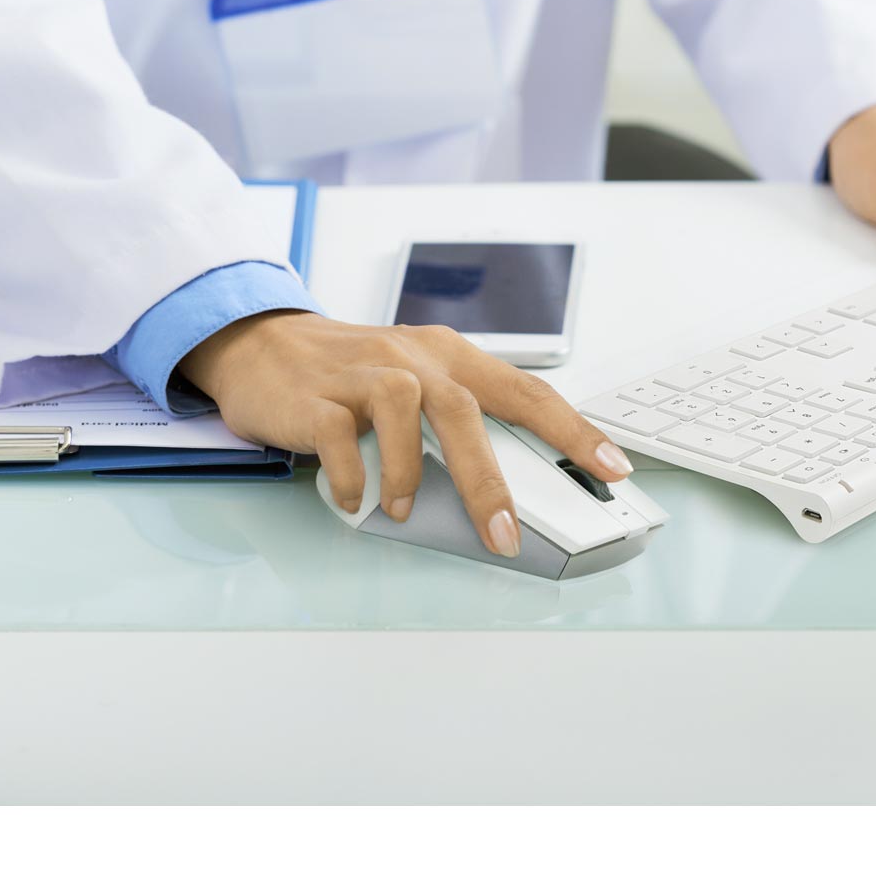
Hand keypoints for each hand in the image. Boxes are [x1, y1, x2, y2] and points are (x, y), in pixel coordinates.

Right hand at [180, 313, 632, 556]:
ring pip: (403, 413)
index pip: (525, 391)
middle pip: (464, 412)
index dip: (573, 429)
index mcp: (449, 356)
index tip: (613, 467)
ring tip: (403, 509)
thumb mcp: (415, 378)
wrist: (262, 342)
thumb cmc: (352, 370)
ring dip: (408, 472)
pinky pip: (339, 438)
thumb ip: (456, 418)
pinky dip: (350, 475)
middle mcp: (412, 358)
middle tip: (505, 533)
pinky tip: (353, 498)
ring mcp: (361, 373)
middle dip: (488, 480)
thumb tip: (505, 487)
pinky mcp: (314, 397)